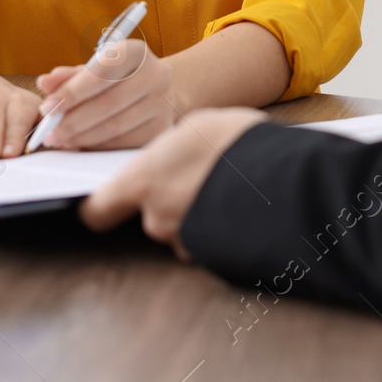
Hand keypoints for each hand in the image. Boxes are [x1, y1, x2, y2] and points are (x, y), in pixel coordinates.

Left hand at [34, 39, 178, 149]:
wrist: (156, 90)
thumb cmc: (117, 78)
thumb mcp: (94, 69)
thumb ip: (68, 76)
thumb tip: (44, 84)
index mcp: (136, 52)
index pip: (100, 74)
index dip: (71, 93)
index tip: (46, 109)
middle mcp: (156, 75)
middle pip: (107, 103)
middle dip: (72, 121)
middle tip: (48, 132)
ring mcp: (162, 104)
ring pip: (114, 127)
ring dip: (81, 137)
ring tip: (59, 140)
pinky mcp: (161, 128)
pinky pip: (123, 142)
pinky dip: (97, 146)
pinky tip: (80, 144)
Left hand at [79, 107, 267, 256]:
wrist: (285, 179)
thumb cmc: (238, 142)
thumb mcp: (198, 125)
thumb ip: (171, 148)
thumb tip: (171, 154)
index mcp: (143, 182)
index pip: (96, 210)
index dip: (97, 206)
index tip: (104, 201)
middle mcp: (157, 218)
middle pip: (148, 218)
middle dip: (168, 202)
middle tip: (196, 177)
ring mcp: (186, 241)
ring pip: (181, 230)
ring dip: (196, 214)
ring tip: (225, 188)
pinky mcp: (214, 256)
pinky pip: (207, 241)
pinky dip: (217, 227)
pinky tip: (238, 206)